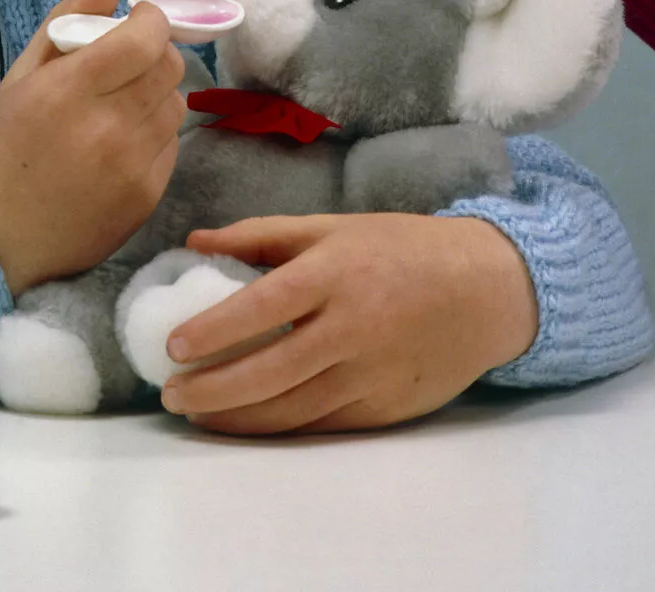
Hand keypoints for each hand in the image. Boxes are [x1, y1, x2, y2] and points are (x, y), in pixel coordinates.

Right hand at [0, 0, 186, 295]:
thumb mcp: (19, 76)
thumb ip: (66, 19)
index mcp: (69, 90)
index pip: (146, 37)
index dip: (149, 21)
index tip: (135, 22)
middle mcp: (107, 127)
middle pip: (169, 67)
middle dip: (153, 53)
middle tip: (124, 64)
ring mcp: (131, 166)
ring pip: (175, 104)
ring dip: (154, 94)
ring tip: (117, 107)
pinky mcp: (146, 198)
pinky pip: (171, 146)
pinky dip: (153, 135)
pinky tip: (117, 145)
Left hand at [158, 213, 537, 434]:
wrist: (484, 290)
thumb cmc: (401, 248)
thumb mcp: (335, 227)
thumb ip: (263, 236)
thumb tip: (195, 240)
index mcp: (336, 272)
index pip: (263, 305)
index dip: (213, 329)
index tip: (172, 346)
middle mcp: (351, 327)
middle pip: (270, 371)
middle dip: (212, 389)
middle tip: (171, 393)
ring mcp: (369, 374)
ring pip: (290, 409)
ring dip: (236, 417)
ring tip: (195, 413)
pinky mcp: (383, 409)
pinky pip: (319, 425)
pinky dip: (277, 427)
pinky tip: (246, 423)